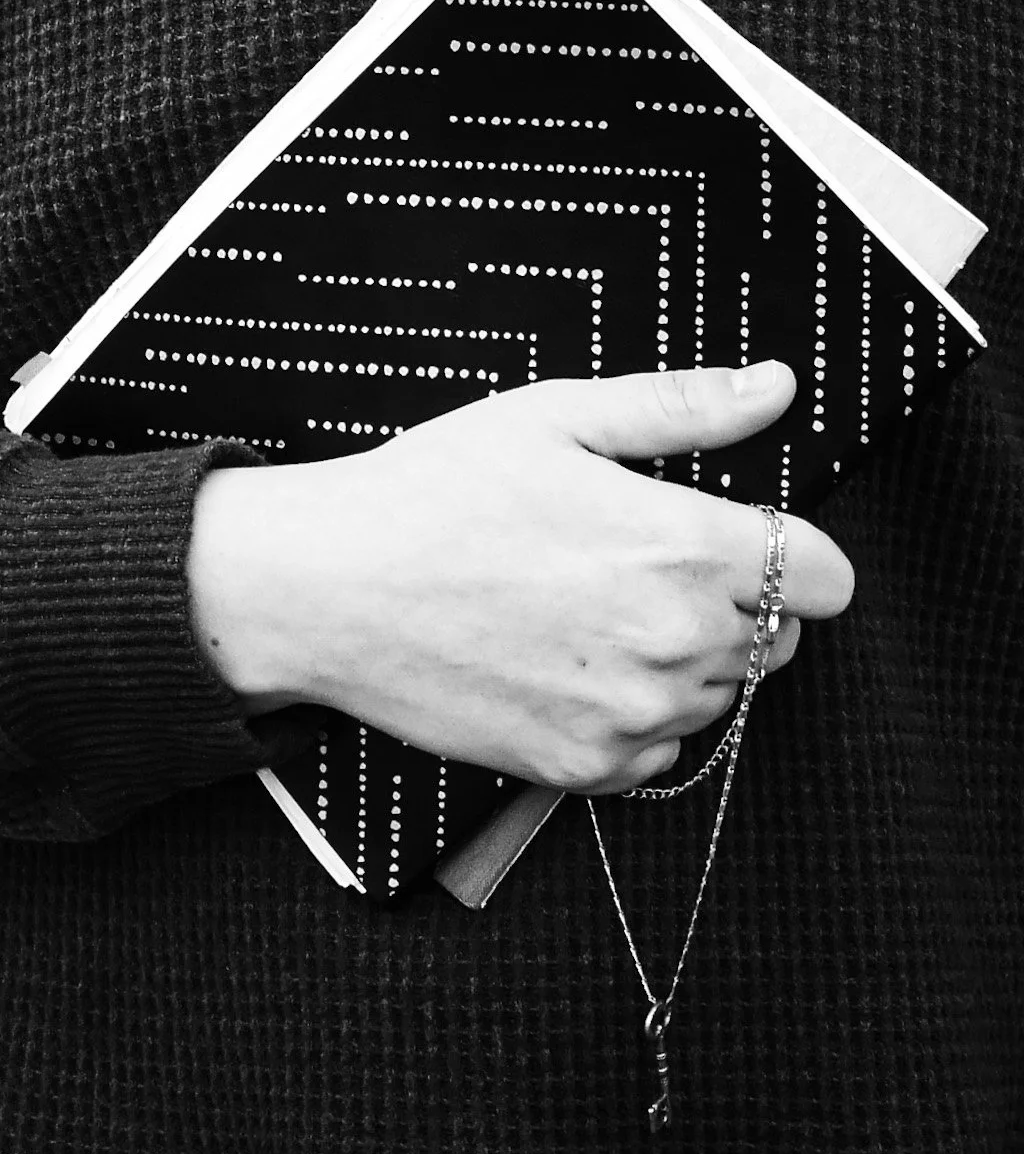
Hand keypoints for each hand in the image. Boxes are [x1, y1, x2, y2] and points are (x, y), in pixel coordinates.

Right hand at [185, 361, 853, 793]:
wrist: (326, 589)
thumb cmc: (426, 495)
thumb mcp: (549, 418)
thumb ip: (678, 407)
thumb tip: (772, 387)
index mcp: (685, 546)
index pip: (827, 576)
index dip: (785, 550)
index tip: (730, 538)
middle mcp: (676, 641)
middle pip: (774, 636)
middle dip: (724, 601)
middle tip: (623, 565)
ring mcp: (633, 714)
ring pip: (716, 696)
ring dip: (676, 661)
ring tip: (578, 613)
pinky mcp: (585, 766)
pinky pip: (657, 751)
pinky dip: (627, 717)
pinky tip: (559, 665)